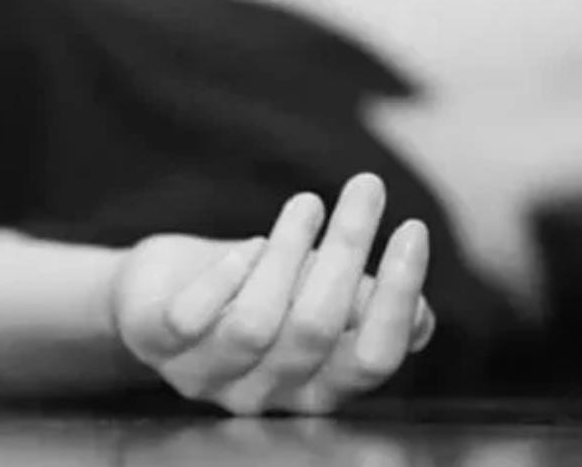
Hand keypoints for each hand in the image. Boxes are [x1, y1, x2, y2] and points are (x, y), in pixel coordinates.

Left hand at [110, 173, 434, 414]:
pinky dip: (227, 272)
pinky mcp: (158, 345)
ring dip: (288, 251)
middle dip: (347, 249)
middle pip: (317, 330)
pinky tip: (249, 245)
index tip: (411, 229)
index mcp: (317, 389)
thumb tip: (422, 319)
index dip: (397, 296)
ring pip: (258, 324)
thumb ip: (363, 310)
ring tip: (308, 203)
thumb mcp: (317, 297)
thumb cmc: (257, 290)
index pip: (371, 359)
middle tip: (368, 187)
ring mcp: (207, 375)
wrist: (165, 290)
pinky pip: (193, 316)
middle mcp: (266, 394)